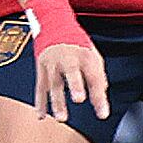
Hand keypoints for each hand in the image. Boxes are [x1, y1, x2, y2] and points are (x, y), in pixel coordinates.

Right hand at [22, 0, 108, 117]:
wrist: (53, 25)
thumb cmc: (76, 43)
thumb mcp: (93, 54)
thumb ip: (98, 74)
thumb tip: (102, 93)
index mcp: (85, 55)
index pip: (94, 77)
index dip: (99, 97)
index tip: (103, 114)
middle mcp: (68, 58)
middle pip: (72, 73)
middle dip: (75, 85)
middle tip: (79, 99)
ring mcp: (52, 64)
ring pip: (54, 84)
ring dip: (56, 102)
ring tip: (61, 117)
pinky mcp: (41, 68)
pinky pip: (40, 88)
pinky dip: (40, 103)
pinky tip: (41, 115)